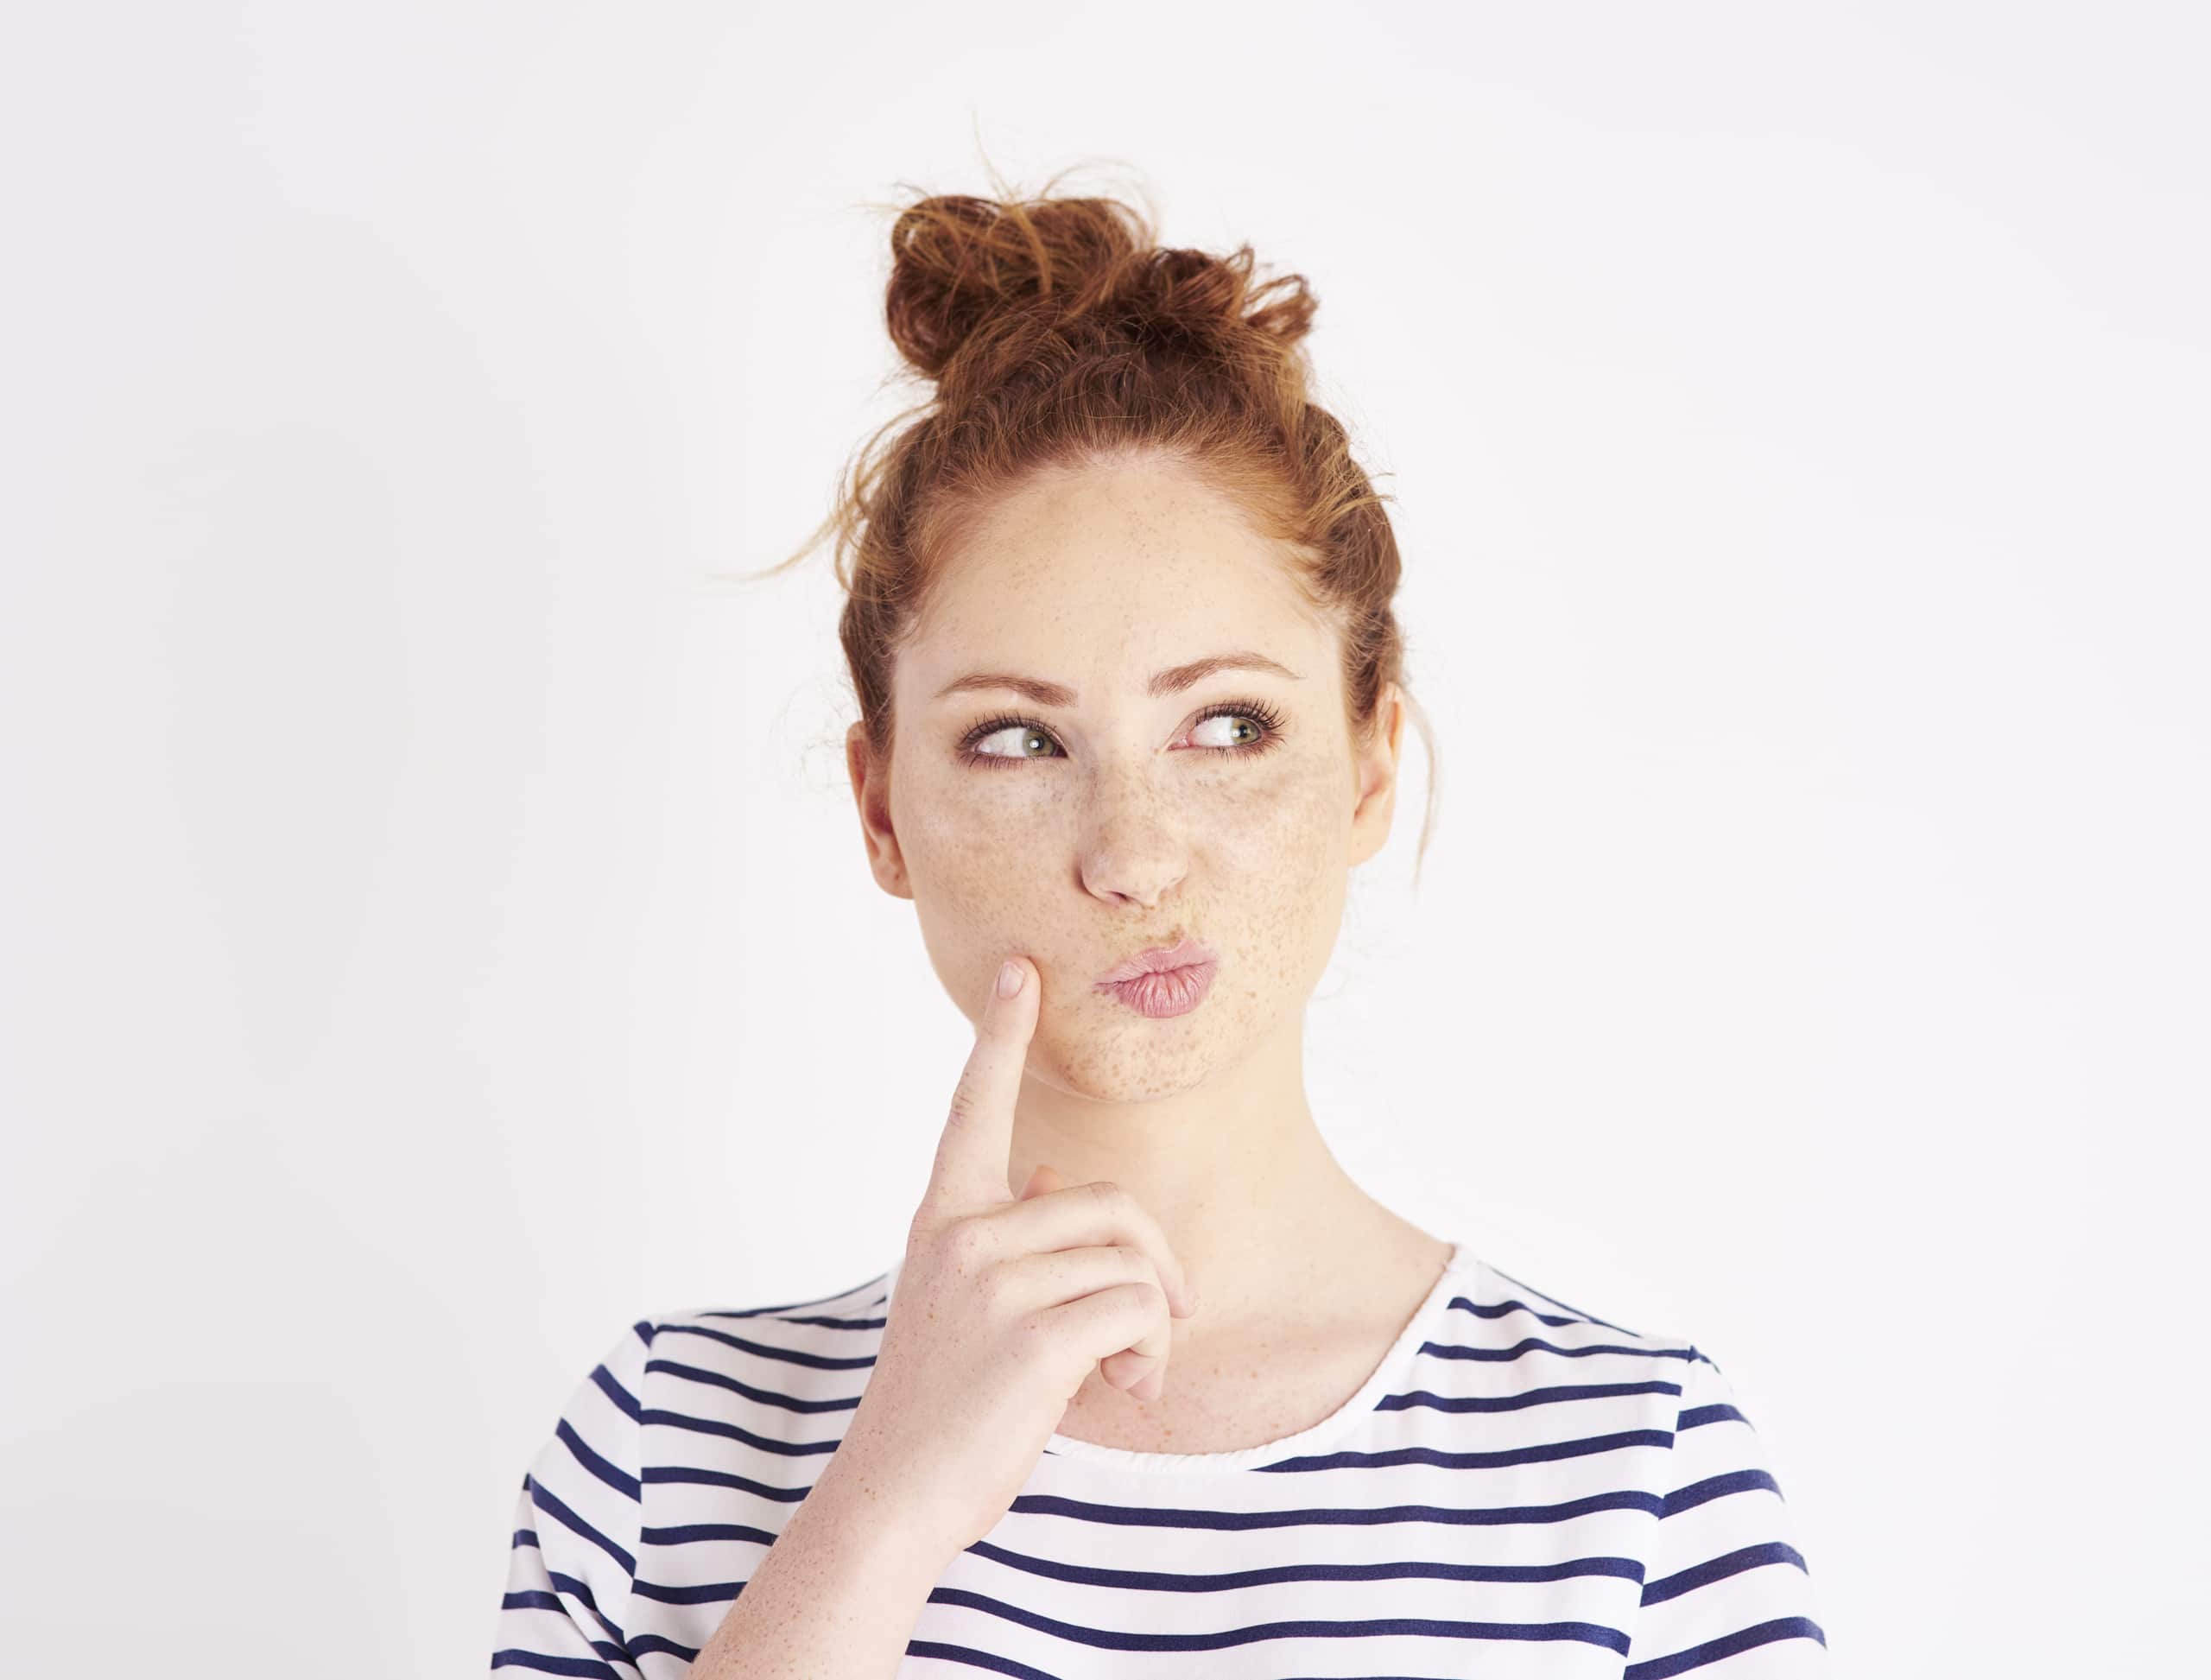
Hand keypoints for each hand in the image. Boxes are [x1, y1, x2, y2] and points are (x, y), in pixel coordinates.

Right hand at [828, 954, 1199, 1556]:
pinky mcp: (1032, 1338)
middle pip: (1110, 1203)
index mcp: (944, 1216)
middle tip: (1160, 1322)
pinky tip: (1126, 1393)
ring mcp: (993, 1284)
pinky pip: (1136, 1310)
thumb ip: (1010, 1235)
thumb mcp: (964, 1303)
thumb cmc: (942, 1403)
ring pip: (1131, 1259)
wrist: (896, 1496)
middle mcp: (962, 1235)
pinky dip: (1150, 1356)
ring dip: (1154, 1324)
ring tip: (1130, 1373)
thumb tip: (1054, 1175)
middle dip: (1155, 1261)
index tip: (1022, 970)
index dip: (1001, 1036)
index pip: (974, 1108)